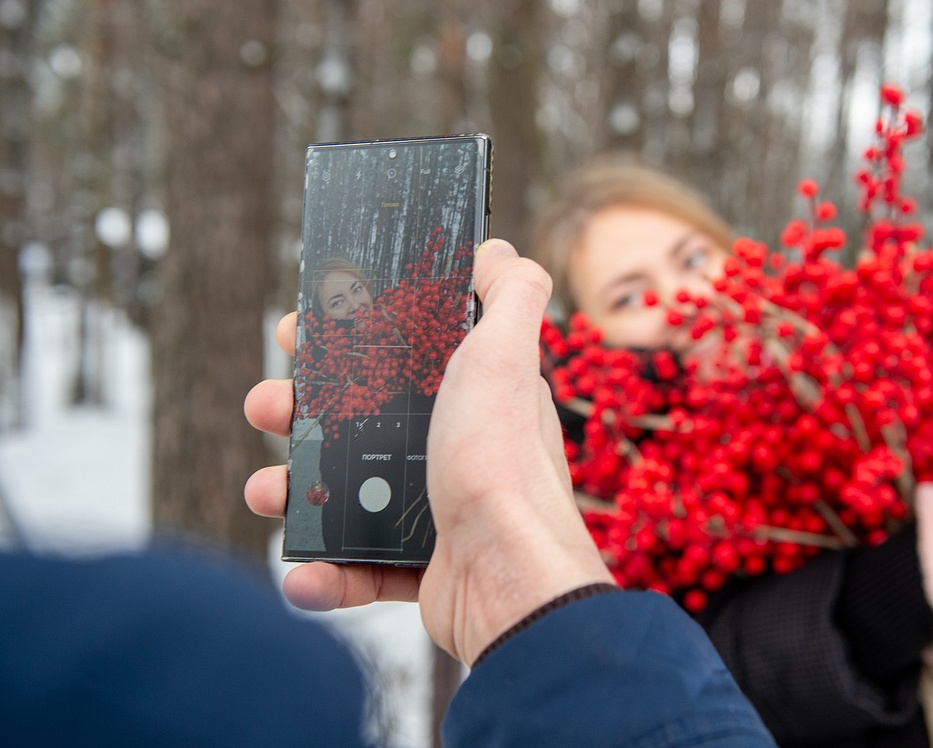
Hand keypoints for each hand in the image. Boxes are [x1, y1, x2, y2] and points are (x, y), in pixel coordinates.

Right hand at [244, 239, 612, 665]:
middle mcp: (453, 448)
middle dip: (300, 412)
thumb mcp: (506, 357)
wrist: (510, 578)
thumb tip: (499, 252)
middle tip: (268, 407)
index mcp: (467, 396)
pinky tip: (305, 570)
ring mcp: (435, 509)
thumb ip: (510, 295)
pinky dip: (325, 568)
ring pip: (347, 493)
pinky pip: (358, 565)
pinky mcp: (420, 567)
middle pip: (358, 421)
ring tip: (268, 491)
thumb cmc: (503, 462)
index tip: (299, 334)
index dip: (342, 342)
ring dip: (297, 491)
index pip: (395, 357)